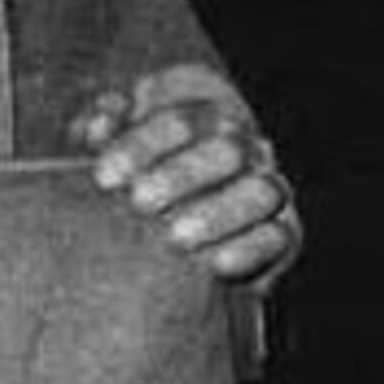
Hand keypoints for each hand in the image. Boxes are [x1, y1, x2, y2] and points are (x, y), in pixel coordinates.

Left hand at [73, 63, 296, 281]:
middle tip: (140, 203)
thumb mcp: (113, 149)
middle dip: (182, 176)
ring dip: (219, 214)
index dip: (143, 144)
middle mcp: (245, 152)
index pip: (183, 120)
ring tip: (176, 237)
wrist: (176, 234)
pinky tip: (216, 264)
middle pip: (229, 150)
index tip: (104, 177)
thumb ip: (104, 131)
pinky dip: (252, 249)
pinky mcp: (284, 236)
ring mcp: (268, 192)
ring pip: (264, 191)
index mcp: (206, 120)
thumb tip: (100, 124)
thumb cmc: (136, 178)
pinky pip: (281, 237)